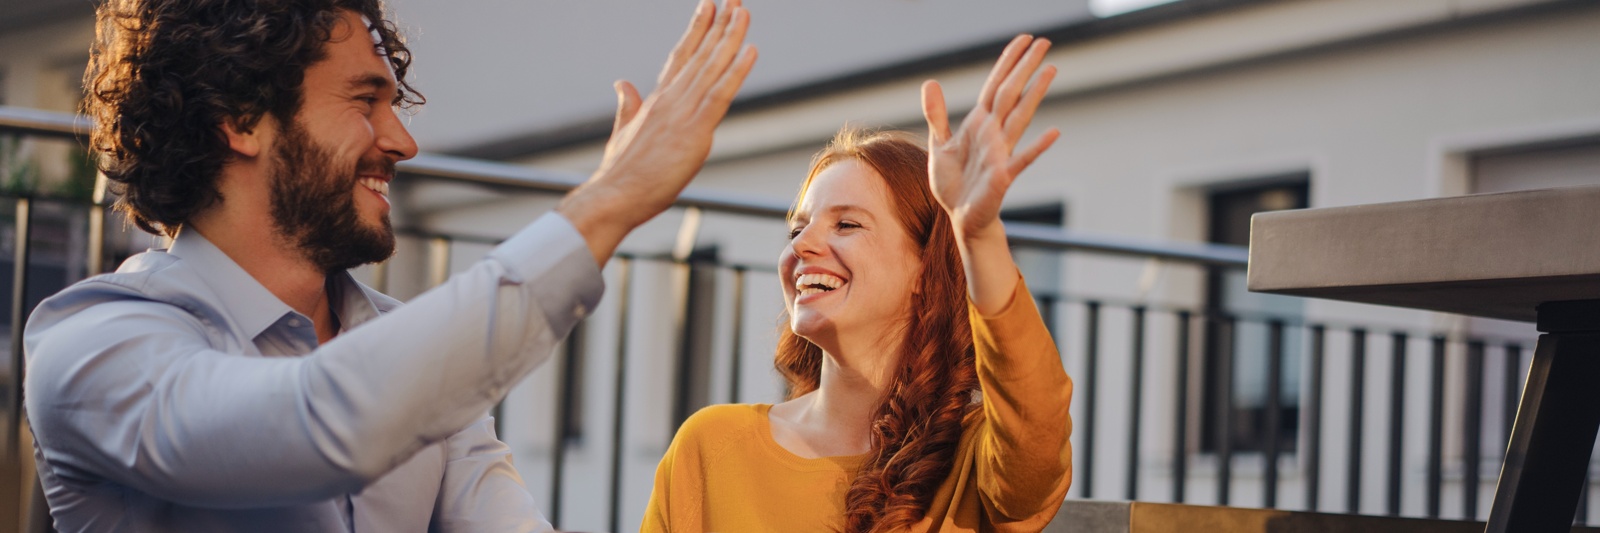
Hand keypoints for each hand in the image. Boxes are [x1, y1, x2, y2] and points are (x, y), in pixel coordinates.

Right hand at [557, 0, 756, 266]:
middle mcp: (670, 99)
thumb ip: (626, 105)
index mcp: (656, 100)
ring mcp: (682, 112)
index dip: (697, 30)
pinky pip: (720, 94)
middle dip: (719, 25)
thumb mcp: (623, 132)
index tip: (709, 6)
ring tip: (742, 11)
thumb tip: (622, 83)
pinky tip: (750, 50)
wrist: (613, 196)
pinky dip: (736, 71)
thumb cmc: (619, 173)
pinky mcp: (695, 130)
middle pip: (700, 54)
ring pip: (712, 67)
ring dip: (730, 38)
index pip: (681, 57)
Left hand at [922, 35, 1058, 238]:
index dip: (1008, 62)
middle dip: (1025, 67)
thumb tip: (931, 82)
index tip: (1025, 39)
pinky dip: (1037, 147)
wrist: (960, 217)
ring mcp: (1001, 153)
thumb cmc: (954, 182)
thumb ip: (936, 114)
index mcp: (979, 123)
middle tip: (1045, 41)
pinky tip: (1054, 132)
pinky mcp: (1003, 176)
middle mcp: (994, 133)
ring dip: (1035, 94)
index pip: (996, 85)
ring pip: (1020, 117)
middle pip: (1011, 93)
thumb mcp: (940, 144)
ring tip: (1050, 70)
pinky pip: (1022, 159)